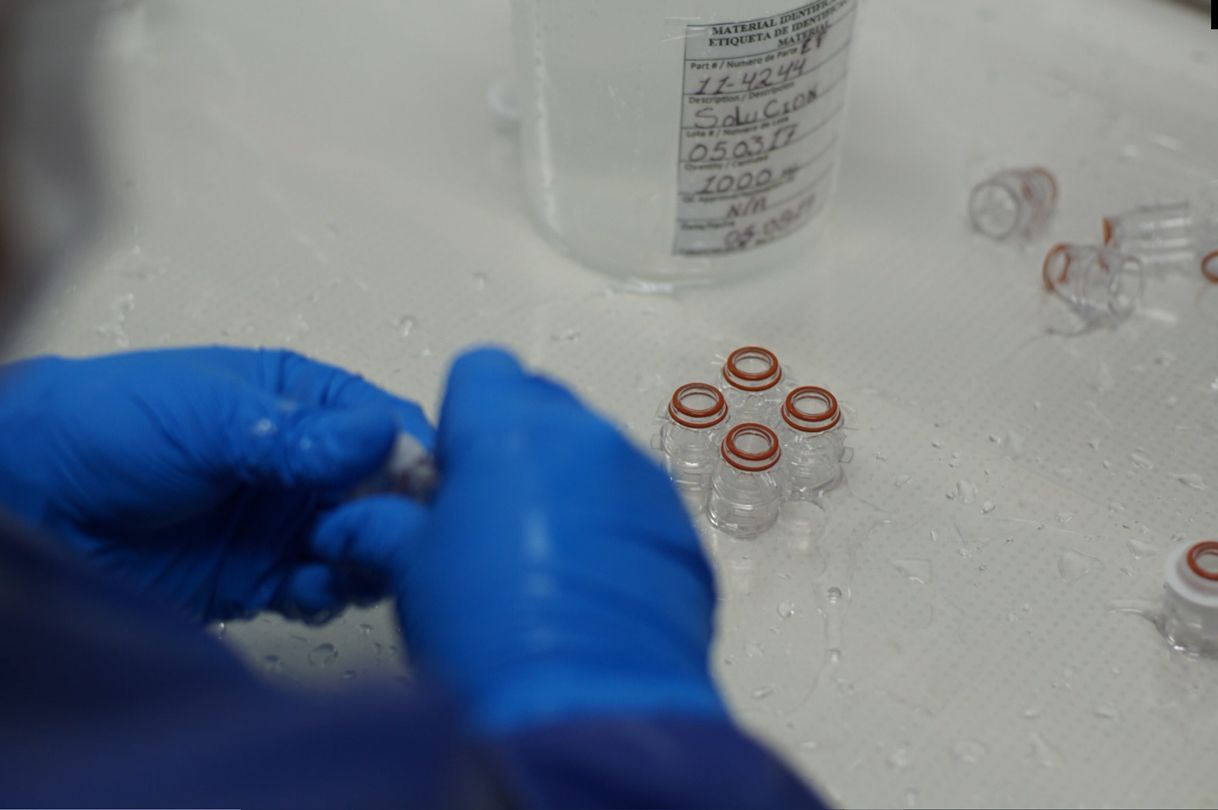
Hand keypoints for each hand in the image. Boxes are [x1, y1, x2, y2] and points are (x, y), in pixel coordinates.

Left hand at [0, 347, 432, 623]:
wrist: (30, 501)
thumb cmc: (100, 426)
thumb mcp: (205, 415)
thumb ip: (295, 433)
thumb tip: (378, 435)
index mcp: (298, 400)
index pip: (384, 423)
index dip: (411, 453)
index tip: (423, 483)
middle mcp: (302, 462)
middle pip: (386, 490)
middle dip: (395, 515)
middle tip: (382, 532)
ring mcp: (285, 521)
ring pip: (363, 544)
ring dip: (365, 558)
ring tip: (340, 560)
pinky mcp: (264, 576)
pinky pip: (323, 589)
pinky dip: (329, 594)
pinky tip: (309, 587)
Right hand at [314, 348, 725, 731]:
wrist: (584, 708)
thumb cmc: (496, 633)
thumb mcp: (411, 571)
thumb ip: (383, 527)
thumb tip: (362, 524)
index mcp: (512, 428)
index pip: (482, 372)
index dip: (459, 417)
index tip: (449, 470)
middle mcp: (587, 440)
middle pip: (540, 407)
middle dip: (511, 448)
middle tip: (485, 516)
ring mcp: (642, 483)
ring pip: (591, 456)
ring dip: (564, 489)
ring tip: (537, 564)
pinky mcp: (680, 530)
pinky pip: (634, 505)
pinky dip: (609, 528)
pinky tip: (584, 587)